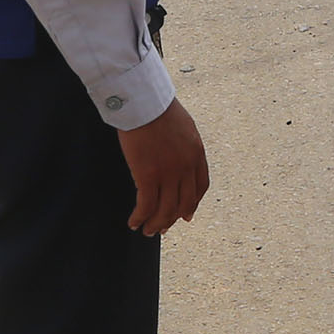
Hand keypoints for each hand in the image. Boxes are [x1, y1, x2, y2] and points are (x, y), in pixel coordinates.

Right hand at [118, 97, 209, 234]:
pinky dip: (140, 218)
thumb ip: (186, 146)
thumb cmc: (159, 109)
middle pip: (183, 204)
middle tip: (162, 228)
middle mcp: (186, 168)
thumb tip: (182, 157)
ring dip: (156, 224)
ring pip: (165, 210)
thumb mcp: (185, 127)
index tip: (185, 215)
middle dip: (172, 219)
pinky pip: (146, 206)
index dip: (192, 204)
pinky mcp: (148, 176)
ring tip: (147, 231)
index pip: (200, 188)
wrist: (145, 103)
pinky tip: (133, 222)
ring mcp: (168, 174)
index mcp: (197, 154)